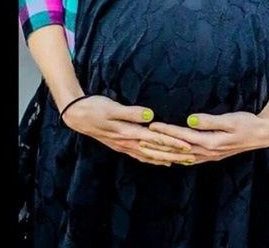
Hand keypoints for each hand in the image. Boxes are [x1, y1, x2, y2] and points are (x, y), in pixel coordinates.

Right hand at [61, 95, 197, 165]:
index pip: (155, 140)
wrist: (76, 115)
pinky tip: (161, 160)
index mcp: (128, 133)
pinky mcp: (121, 144)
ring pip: (149, 155)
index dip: (172, 143)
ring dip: (166, 158)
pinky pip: (141, 155)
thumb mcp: (112, 108)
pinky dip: (153, 159)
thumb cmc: (95, 108)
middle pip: (155, 151)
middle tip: (192, 157)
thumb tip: (150, 116)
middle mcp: (127, 142)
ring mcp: (124, 145)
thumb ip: (131, 113)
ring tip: (182, 161)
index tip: (187, 146)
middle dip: (174, 154)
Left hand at [138, 111, 268, 165]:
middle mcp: (208, 152)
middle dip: (160, 146)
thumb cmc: (247, 123)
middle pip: (179, 150)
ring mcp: (210, 155)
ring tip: (151, 150)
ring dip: (166, 153)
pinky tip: (172, 157)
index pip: (183, 137)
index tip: (152, 127)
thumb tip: (190, 119)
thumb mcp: (230, 119)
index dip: (166, 132)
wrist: (262, 134)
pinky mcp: (213, 154)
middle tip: (141, 141)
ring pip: (183, 157)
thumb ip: (210, 121)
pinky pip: (191, 159)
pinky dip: (178, 158)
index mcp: (210, 142)